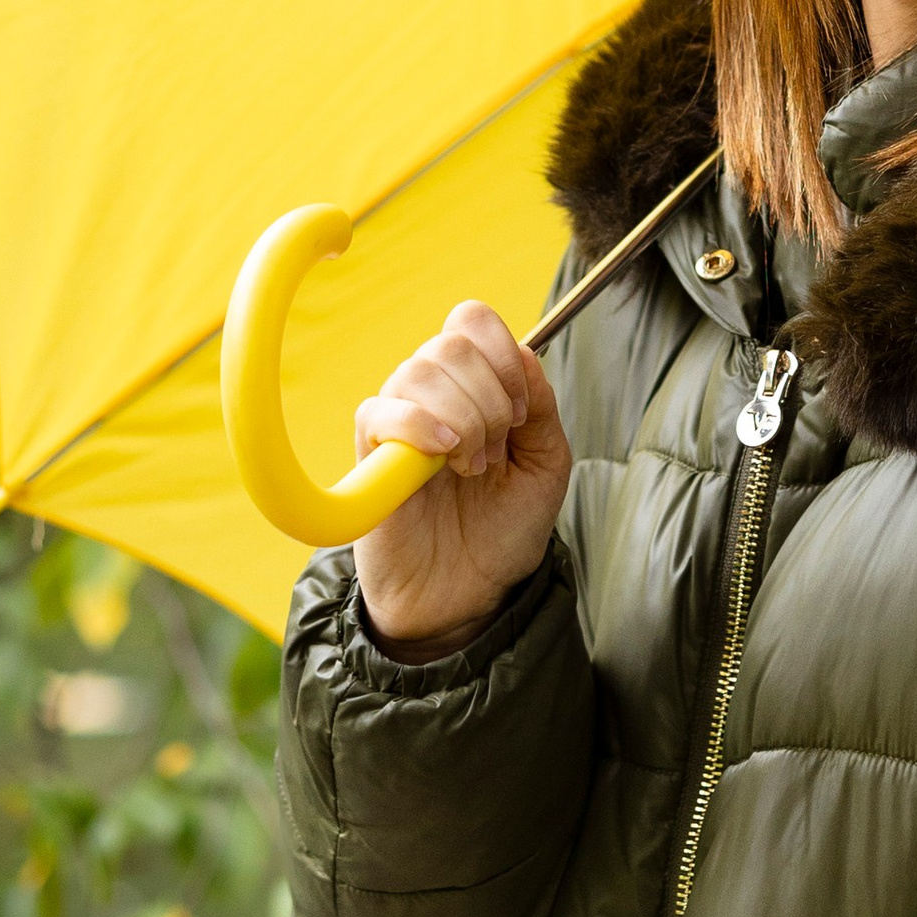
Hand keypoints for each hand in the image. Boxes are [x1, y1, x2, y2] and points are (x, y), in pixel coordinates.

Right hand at [350, 301, 570, 649]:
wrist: (470, 595)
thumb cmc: (504, 530)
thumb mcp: (546, 465)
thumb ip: (541, 408)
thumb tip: (524, 353)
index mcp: (474, 387)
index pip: (471, 322)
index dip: (502, 352)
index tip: (521, 411)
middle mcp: (432, 396)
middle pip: (450, 344)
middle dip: (489, 397)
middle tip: (496, 450)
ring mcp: (398, 423)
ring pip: (416, 372)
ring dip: (462, 417)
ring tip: (472, 467)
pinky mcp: (369, 457)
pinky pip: (377, 411)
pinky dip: (417, 424)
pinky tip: (443, 456)